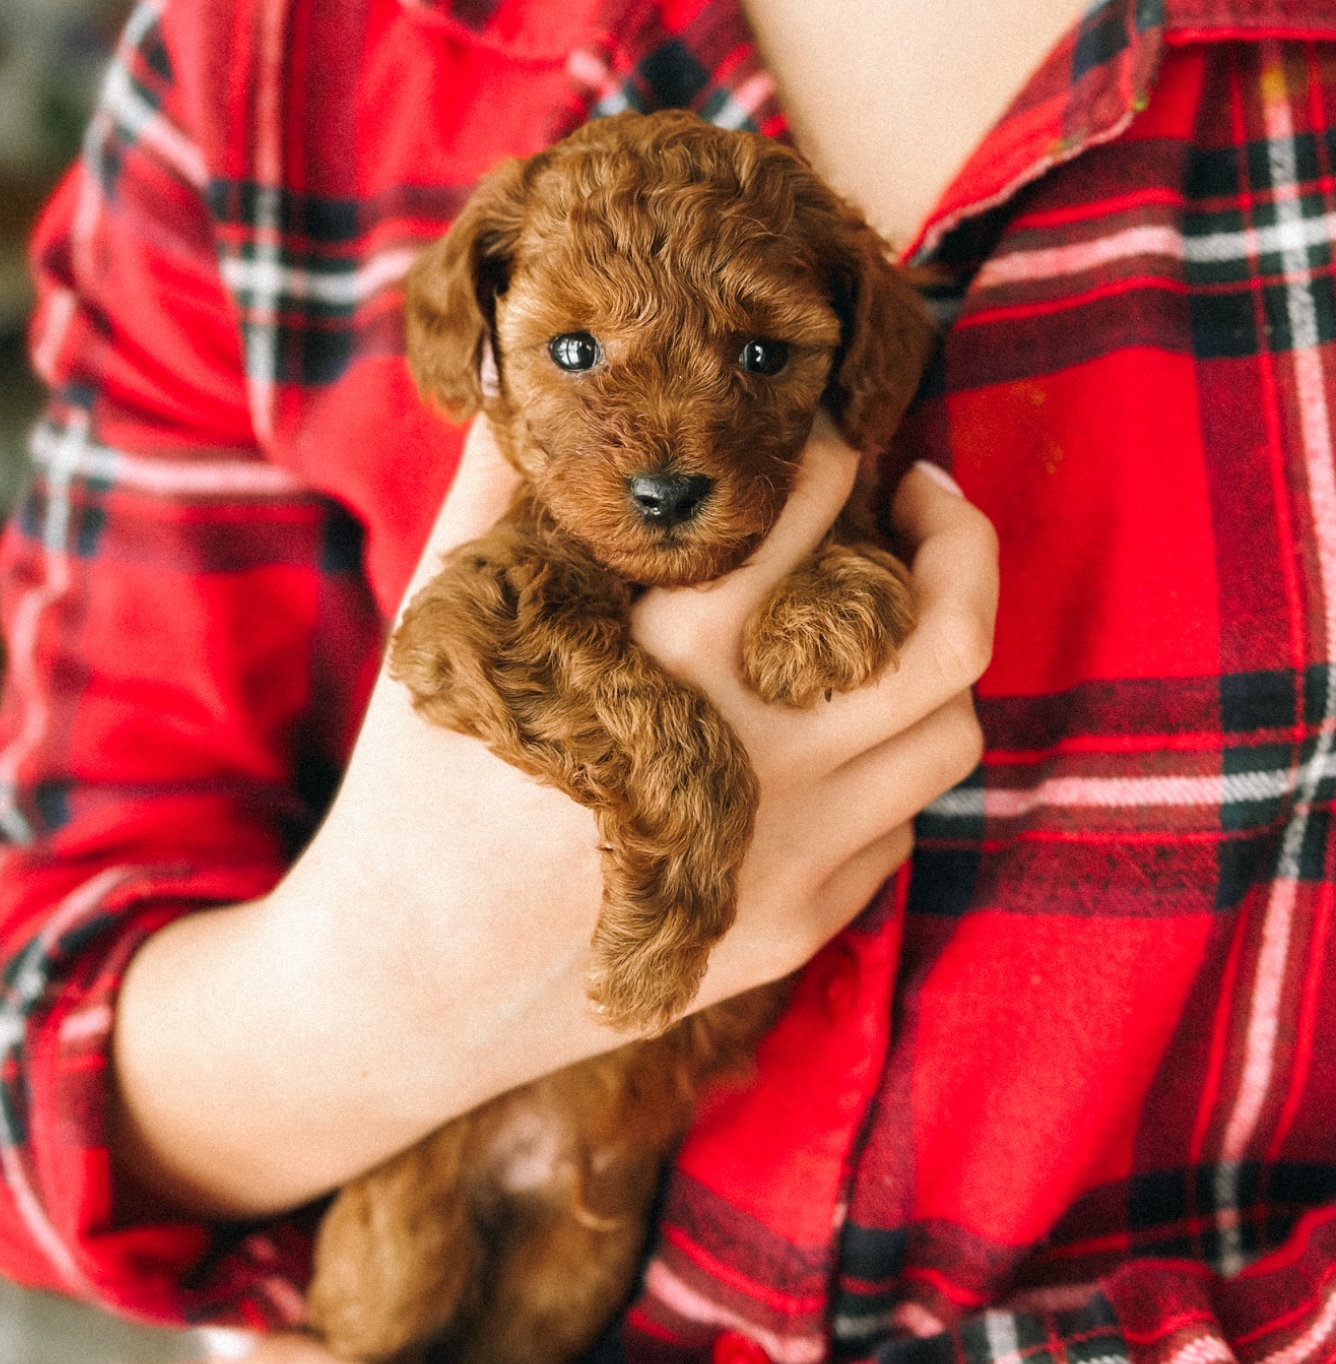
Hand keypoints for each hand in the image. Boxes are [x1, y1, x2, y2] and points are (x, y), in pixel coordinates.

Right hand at [112, 419, 994, 1216]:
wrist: (405, 989)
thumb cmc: (418, 792)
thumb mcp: (445, 629)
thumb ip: (495, 494)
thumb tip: (520, 374)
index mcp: (663, 673)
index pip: (808, 530)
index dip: (834, 458)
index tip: (825, 440)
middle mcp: (753, 769)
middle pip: (942, 638)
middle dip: (958, 540)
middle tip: (921, 500)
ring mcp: (787, 864)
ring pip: (946, 737)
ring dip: (927, 660)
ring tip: (876, 621)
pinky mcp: (792, 932)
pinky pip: (899, 828)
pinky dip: (881, 763)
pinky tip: (820, 732)